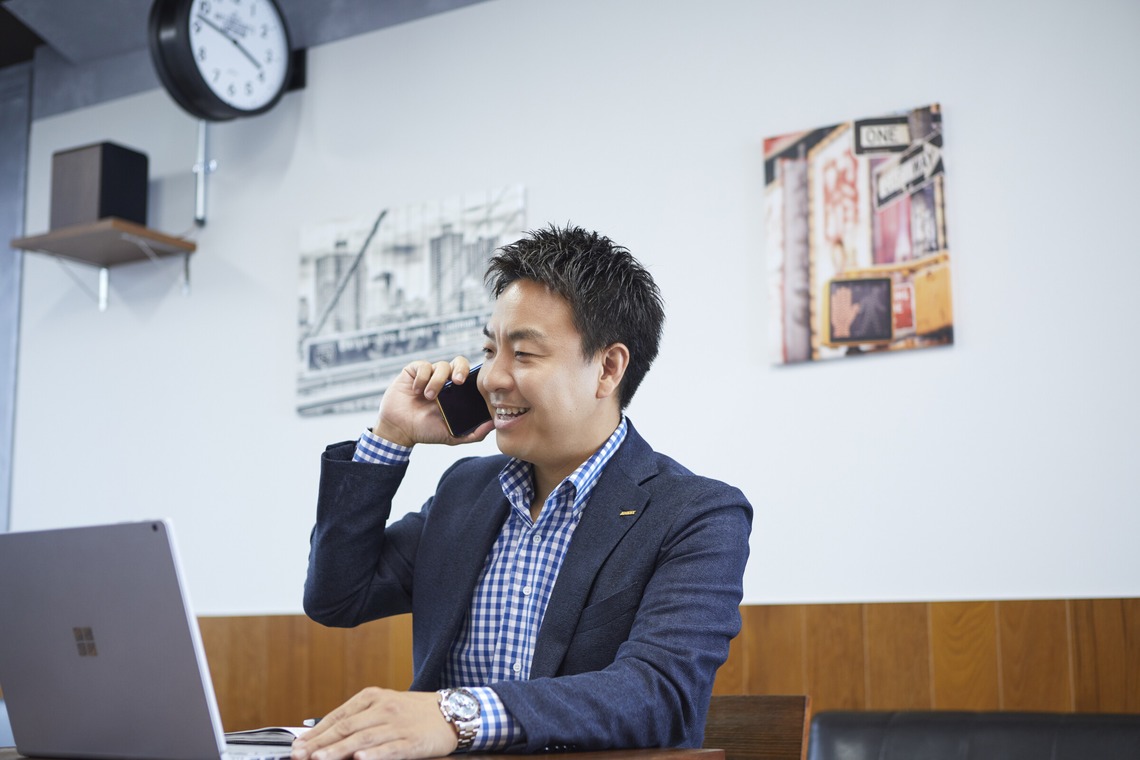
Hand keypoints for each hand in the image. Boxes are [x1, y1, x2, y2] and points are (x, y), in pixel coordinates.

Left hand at [291, 688, 455, 759]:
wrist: (452, 712)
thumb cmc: (414, 712)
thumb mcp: (385, 706)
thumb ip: (359, 718)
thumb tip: (327, 736)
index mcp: (373, 697)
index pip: (338, 715)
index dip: (316, 732)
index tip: (298, 745)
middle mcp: (383, 708)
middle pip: (346, 727)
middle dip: (320, 743)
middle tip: (300, 755)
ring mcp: (397, 724)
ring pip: (363, 738)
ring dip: (339, 749)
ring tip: (320, 758)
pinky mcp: (412, 741)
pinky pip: (390, 748)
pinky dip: (374, 754)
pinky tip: (360, 759)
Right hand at [372, 357, 492, 447]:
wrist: (399, 430)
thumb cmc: (425, 431)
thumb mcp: (452, 436)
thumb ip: (473, 434)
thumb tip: (493, 426)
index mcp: (456, 392)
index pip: (470, 375)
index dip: (473, 375)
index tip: (470, 386)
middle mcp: (445, 381)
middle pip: (459, 362)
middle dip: (461, 369)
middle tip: (459, 381)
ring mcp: (429, 375)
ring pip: (441, 366)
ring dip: (437, 381)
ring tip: (429, 397)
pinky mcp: (413, 371)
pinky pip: (423, 366)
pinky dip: (422, 378)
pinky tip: (416, 390)